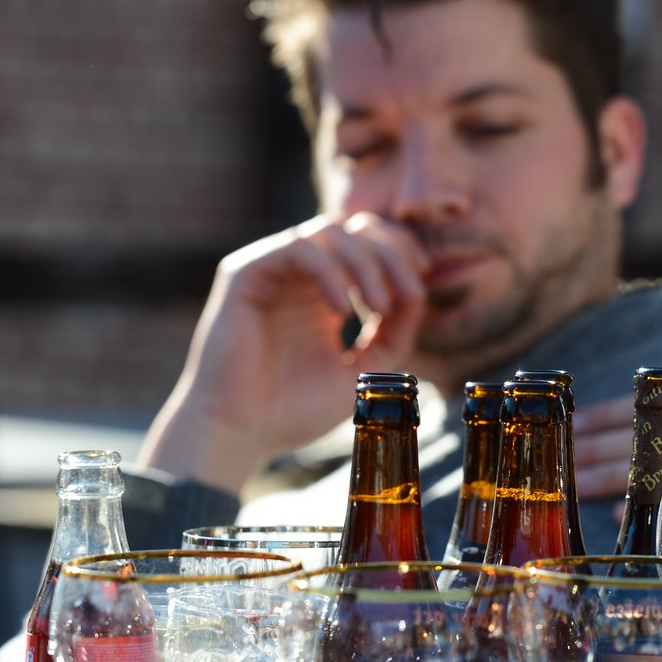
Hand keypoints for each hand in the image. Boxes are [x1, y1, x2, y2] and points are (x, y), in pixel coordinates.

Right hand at [138, 213, 429, 491]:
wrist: (239, 434)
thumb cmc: (292, 409)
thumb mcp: (362, 371)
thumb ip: (393, 334)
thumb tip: (418, 294)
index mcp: (321, 291)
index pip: (367, 243)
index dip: (399, 251)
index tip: (422, 280)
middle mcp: (295, 275)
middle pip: (353, 228)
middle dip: (391, 252)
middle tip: (409, 292)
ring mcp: (269, 270)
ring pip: (329, 231)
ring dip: (366, 263)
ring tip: (380, 307)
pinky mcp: (244, 273)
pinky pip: (297, 248)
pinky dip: (330, 272)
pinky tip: (341, 311)